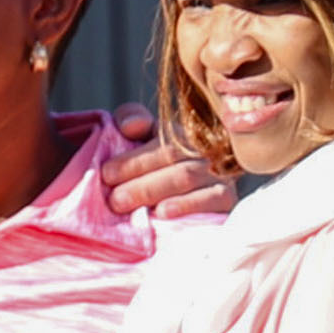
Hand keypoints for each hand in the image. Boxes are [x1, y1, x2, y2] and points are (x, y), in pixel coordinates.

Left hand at [98, 105, 232, 223]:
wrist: (187, 206)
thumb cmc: (151, 171)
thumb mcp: (138, 139)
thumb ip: (131, 120)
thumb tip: (131, 126)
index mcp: (179, 133)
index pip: (158, 139)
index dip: (133, 157)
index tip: (107, 173)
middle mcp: (200, 149)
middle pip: (171, 157)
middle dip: (139, 178)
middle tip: (114, 198)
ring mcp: (216, 172)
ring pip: (186, 176)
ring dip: (153, 190)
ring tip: (125, 204)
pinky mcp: (227, 198)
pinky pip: (212, 198)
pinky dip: (187, 205)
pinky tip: (163, 213)